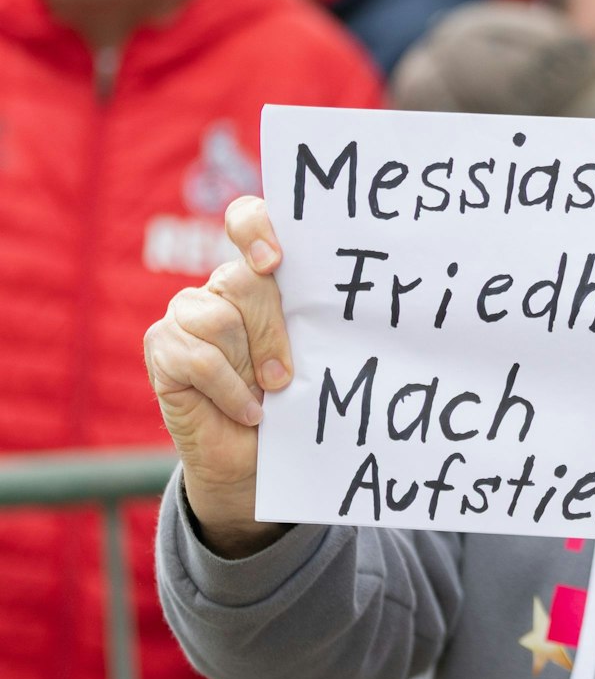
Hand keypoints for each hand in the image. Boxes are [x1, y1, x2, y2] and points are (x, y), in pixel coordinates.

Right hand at [142, 196, 293, 557]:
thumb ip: (314, 319)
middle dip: (273, 330)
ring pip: (220, 320)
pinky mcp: (162, 348)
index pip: (247, 220)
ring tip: (270, 395)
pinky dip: (231, 391)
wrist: (257, 458)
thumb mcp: (313, 353)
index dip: (256, 227)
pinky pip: (198, 359)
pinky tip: (249, 411)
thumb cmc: (294, 399)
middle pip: (243, 279)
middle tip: (286, 375)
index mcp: (259, 274)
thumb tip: (347, 304)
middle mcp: (220, 287)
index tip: (275, 261)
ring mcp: (186, 315)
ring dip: (252, 364)